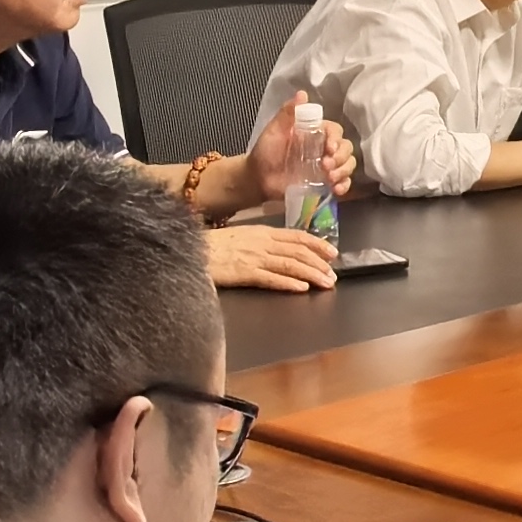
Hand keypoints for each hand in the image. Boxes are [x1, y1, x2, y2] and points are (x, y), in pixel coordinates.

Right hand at [206, 224, 341, 292]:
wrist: (187, 250)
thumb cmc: (211, 246)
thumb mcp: (241, 237)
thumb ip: (261, 242)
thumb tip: (281, 250)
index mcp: (261, 232)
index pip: (296, 236)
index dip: (317, 244)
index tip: (332, 253)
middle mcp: (261, 243)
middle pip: (297, 252)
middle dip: (319, 264)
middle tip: (333, 275)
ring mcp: (253, 257)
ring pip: (289, 265)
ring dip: (311, 274)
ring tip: (326, 283)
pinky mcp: (243, 273)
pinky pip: (270, 278)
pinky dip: (288, 283)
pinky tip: (301, 288)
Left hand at [247, 97, 356, 200]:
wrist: (258, 178)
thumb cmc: (266, 151)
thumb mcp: (274, 130)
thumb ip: (288, 113)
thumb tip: (302, 94)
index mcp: (315, 133)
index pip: (335, 131)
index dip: (336, 139)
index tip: (330, 148)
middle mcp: (324, 148)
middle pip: (346, 147)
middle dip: (341, 157)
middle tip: (326, 166)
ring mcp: (327, 167)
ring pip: (348, 164)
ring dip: (344, 171)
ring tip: (330, 178)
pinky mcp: (325, 183)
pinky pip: (343, 182)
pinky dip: (344, 185)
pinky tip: (336, 190)